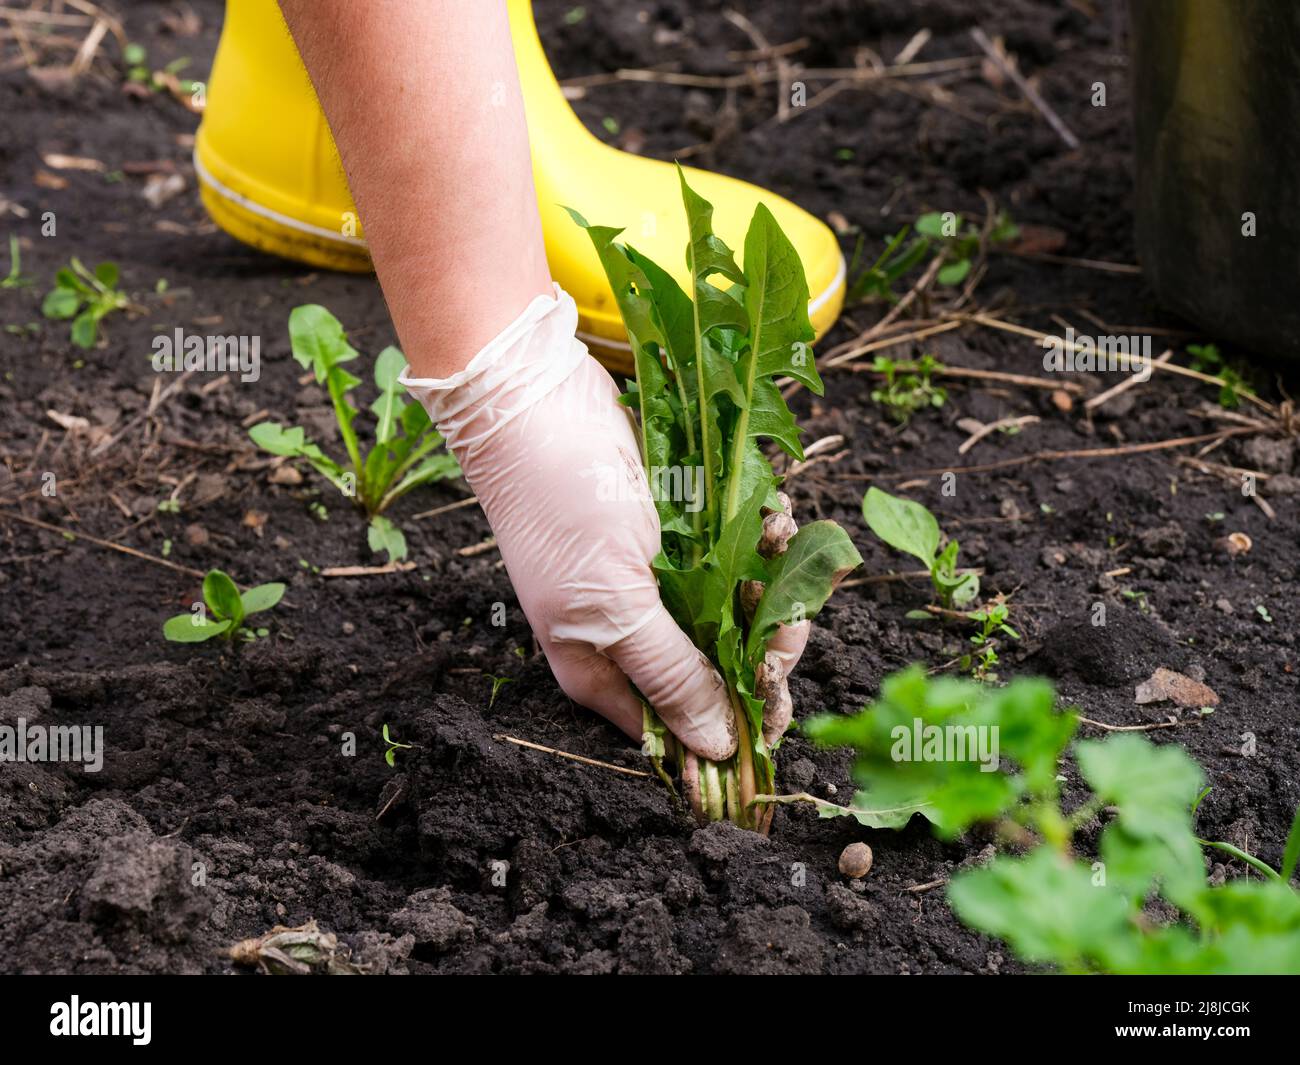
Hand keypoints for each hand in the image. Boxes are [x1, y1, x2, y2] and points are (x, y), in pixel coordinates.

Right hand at [402, 286, 737, 759]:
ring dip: (770, 579)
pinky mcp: (680, 529)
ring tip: (776, 538)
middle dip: (764, 643)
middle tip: (788, 616)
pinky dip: (761, 533)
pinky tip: (770, 513)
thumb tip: (718, 749)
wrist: (535, 400)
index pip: (683, 723)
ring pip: (738, 607)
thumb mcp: (615, 606)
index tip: (778, 704)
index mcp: (606, 668)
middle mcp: (634, 631)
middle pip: (720, 666)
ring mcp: (659, 578)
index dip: (736, 720)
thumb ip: (671, 676)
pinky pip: (737, 549)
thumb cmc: (562, 509)